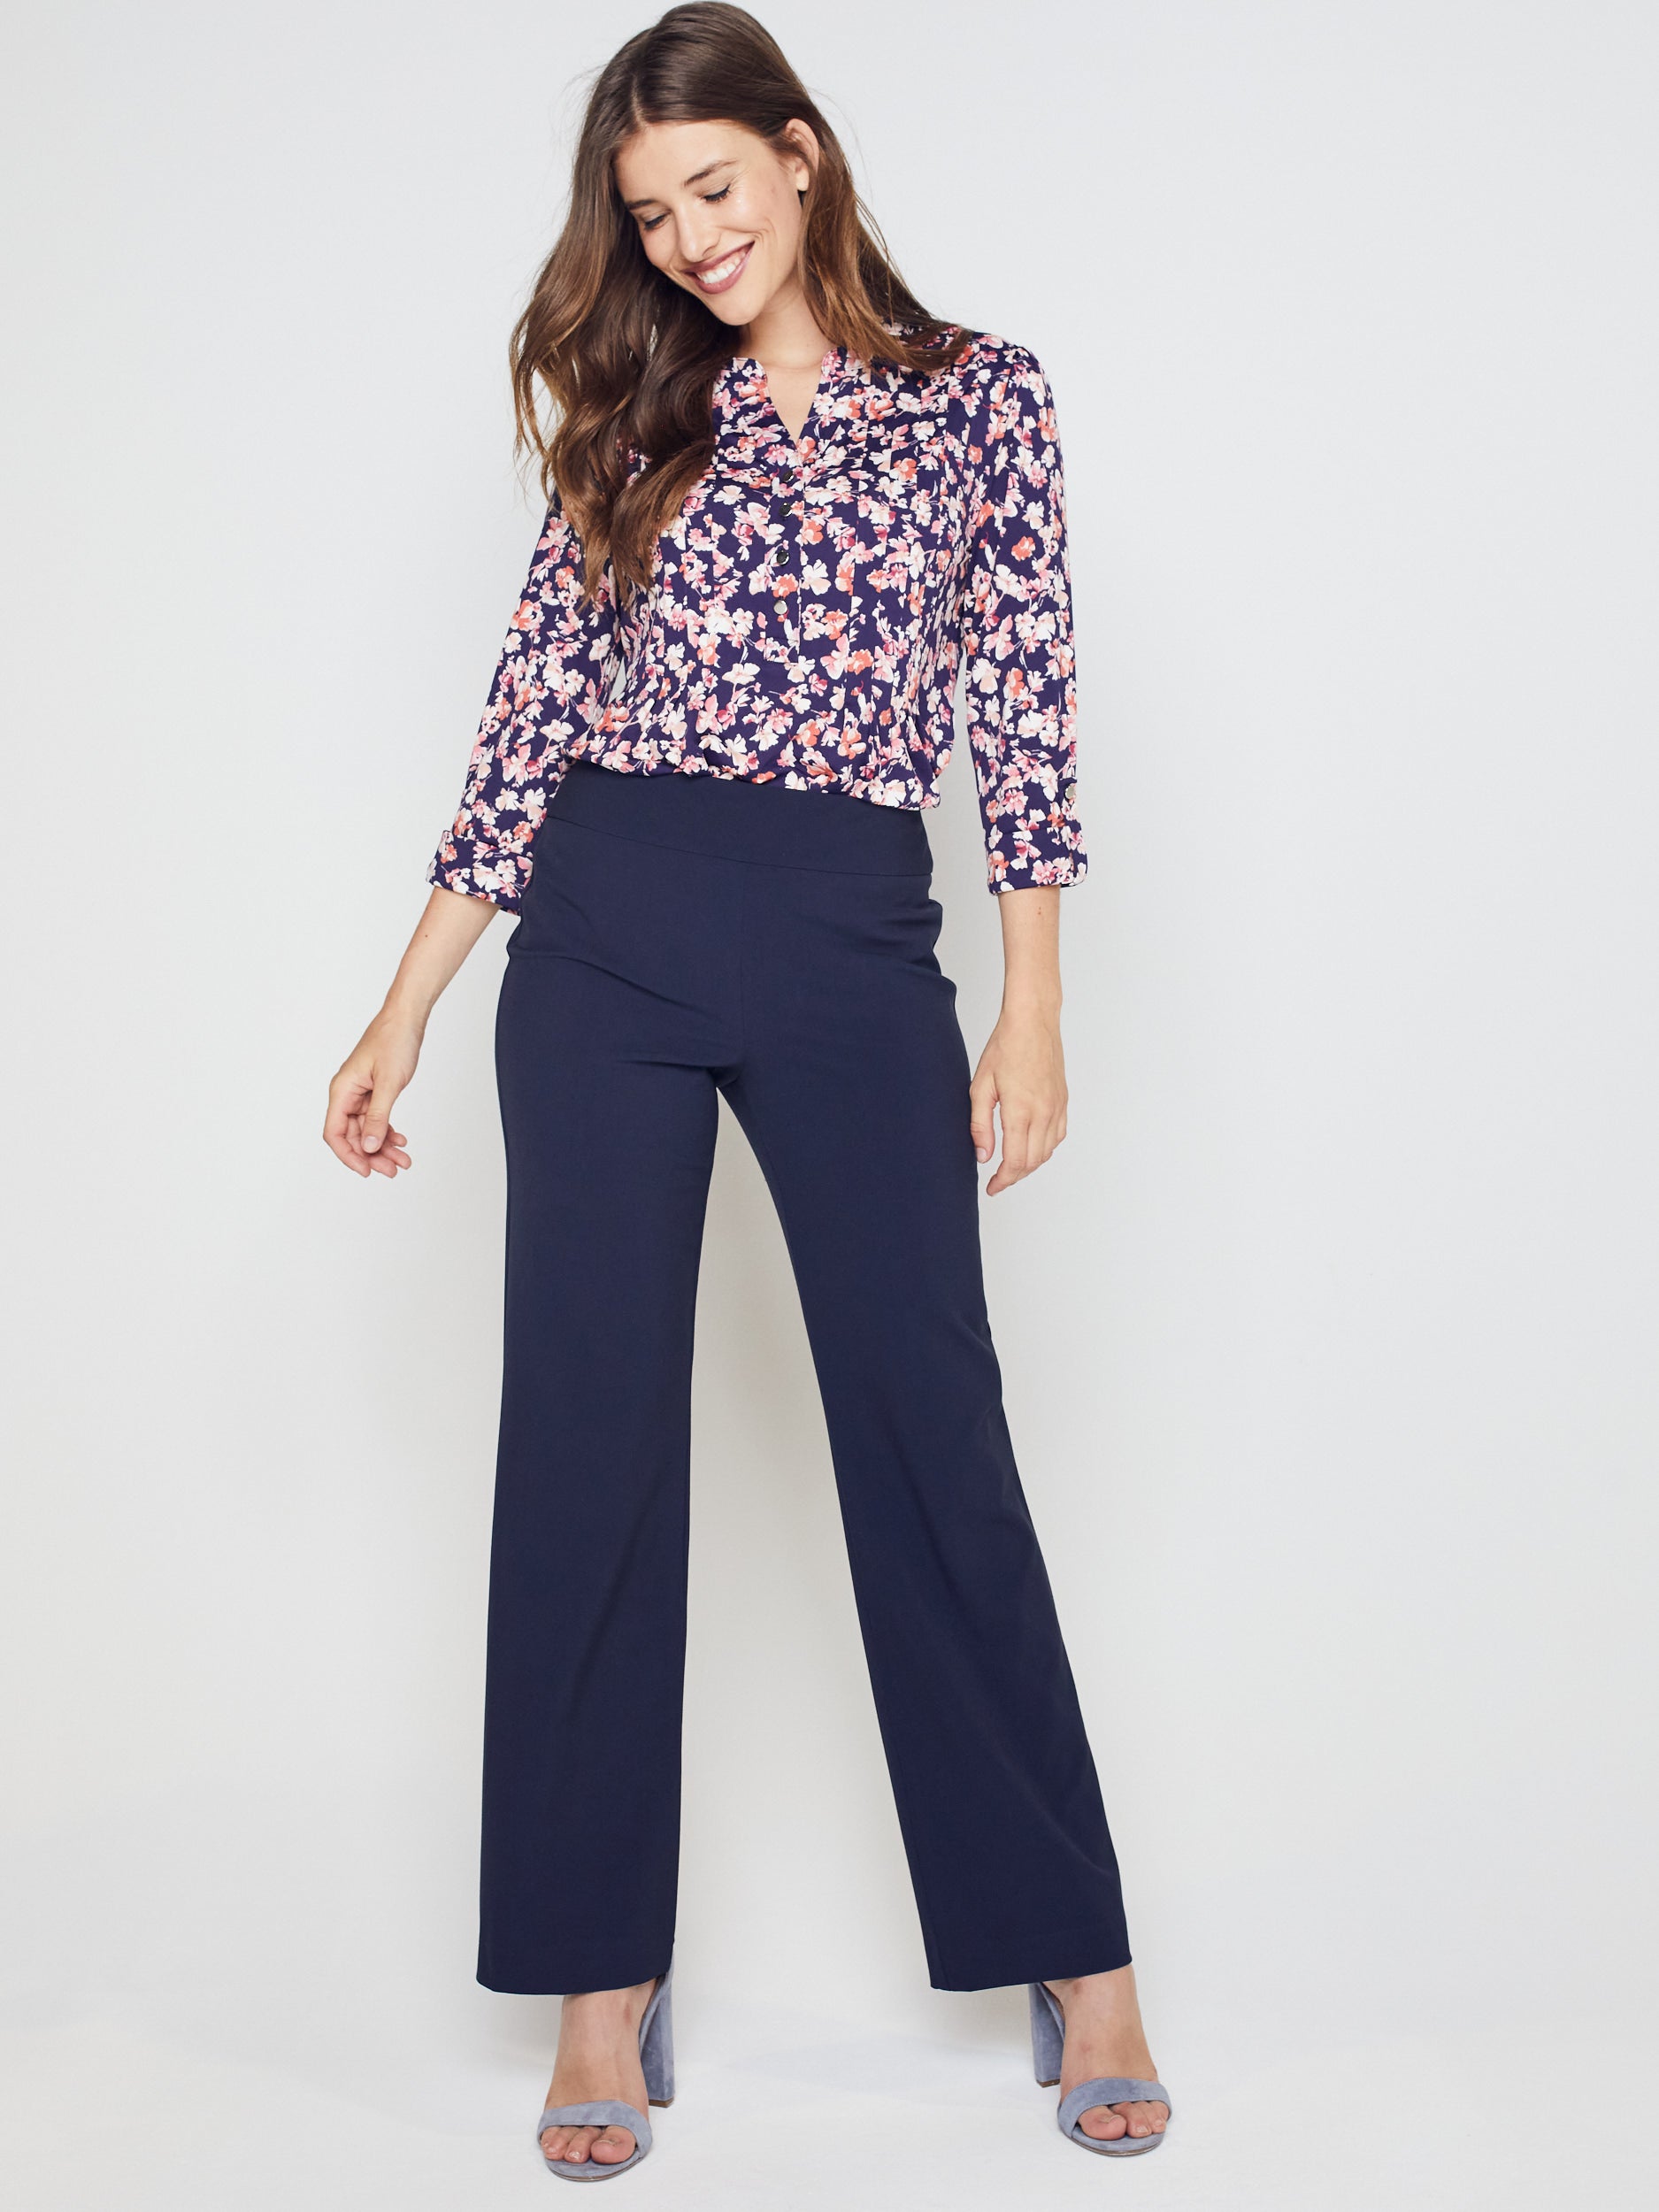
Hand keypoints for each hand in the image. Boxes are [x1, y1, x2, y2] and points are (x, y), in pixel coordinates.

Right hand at [324, 1013, 420, 1177]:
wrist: (407, 1019)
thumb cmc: (394, 1041)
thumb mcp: (389, 1083)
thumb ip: (378, 1116)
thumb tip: (369, 1147)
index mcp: (342, 1090)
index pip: (335, 1133)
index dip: (349, 1155)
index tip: (367, 1171)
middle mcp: (347, 1094)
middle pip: (353, 1135)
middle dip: (372, 1155)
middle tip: (393, 1170)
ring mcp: (360, 1093)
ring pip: (367, 1130)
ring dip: (383, 1147)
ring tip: (403, 1160)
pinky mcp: (374, 1091)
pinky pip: (376, 1118)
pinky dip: (388, 1131)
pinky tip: (401, 1141)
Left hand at [969, 1008, 1068, 1195]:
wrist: (1033, 1022)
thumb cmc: (1005, 1048)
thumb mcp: (980, 1086)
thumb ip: (980, 1125)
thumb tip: (983, 1156)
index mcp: (1021, 1111)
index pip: (1015, 1162)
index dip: (1003, 1181)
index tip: (991, 1188)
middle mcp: (1044, 1113)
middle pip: (1032, 1162)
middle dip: (1014, 1176)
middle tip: (997, 1181)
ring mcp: (1057, 1108)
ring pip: (1047, 1152)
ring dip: (1029, 1165)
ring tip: (1011, 1167)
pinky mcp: (1063, 1101)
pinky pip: (1057, 1136)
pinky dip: (1044, 1149)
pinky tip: (1030, 1146)